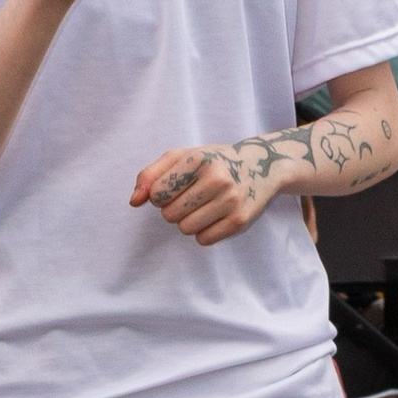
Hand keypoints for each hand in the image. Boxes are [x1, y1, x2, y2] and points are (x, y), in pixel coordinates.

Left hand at [129, 132, 298, 241]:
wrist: (263, 166)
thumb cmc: (213, 162)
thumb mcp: (182, 157)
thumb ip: (151, 175)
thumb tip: (134, 201)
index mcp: (199, 159)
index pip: (157, 192)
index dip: (159, 194)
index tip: (173, 187)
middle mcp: (217, 178)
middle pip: (169, 214)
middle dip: (173, 209)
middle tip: (191, 196)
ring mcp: (231, 201)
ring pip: (185, 229)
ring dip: (187, 221)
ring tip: (202, 206)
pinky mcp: (240, 221)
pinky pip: (203, 240)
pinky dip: (203, 232)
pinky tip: (215, 216)